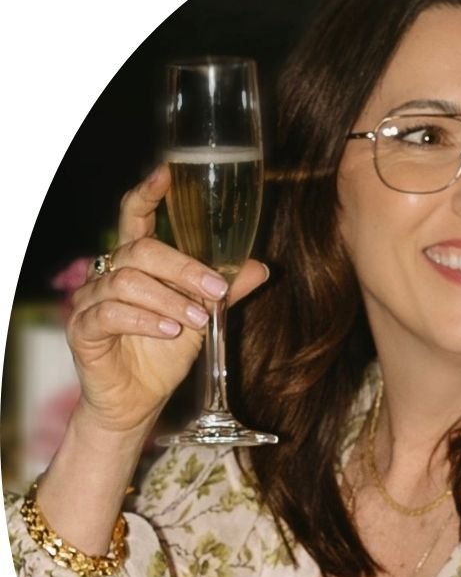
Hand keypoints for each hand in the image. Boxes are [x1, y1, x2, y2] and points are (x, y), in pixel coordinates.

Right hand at [66, 164, 268, 436]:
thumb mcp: (202, 321)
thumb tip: (260, 266)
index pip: (133, 218)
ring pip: (127, 283)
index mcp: (136, 265)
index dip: (146, 194)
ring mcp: (91, 301)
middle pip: (140, 251)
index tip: (166, 174)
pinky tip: (170, 332)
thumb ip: (224, 292)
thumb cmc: (163, 356)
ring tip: (197, 321)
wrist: (139, 402)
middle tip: (214, 291)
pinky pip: (111, 314)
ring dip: (169, 300)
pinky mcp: (83, 329)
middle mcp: (108, 275)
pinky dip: (146, 320)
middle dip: (183, 268)